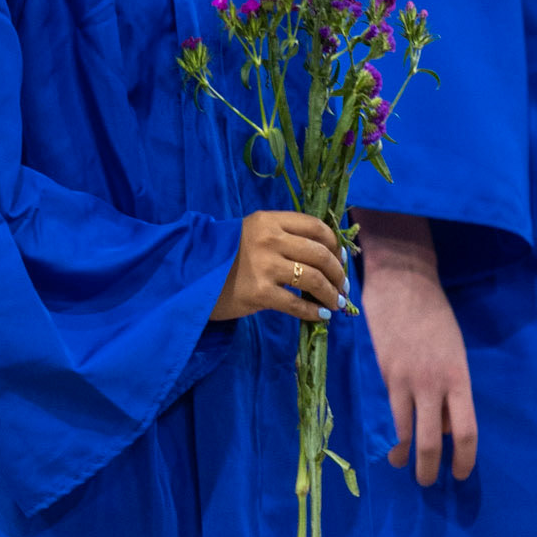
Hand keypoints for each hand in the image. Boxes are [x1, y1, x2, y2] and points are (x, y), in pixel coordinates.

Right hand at [212, 212, 345, 323]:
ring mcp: (264, 266)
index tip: (341, 259)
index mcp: (269, 220)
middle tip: (343, 287)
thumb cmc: (227, 256)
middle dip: (338, 273)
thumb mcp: (253, 234)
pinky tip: (321, 316)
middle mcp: (269, 239)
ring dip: (331, 294)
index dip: (335, 244)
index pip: (315, 226)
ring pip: (313, 279)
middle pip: (319, 254)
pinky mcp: (259, 293)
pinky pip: (296, 304)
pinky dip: (313, 312)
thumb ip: (283, 237)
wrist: (193, 277)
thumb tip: (327, 255)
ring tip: (337, 303)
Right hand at [357, 209, 476, 485]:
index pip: (466, 430)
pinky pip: (389, 412)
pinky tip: (389, 443)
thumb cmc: (434, 315)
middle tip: (429, 482)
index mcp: (459, 377)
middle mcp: (434, 384)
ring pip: (405, 431)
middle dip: (430, 468)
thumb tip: (444, 425)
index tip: (461, 474)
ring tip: (402, 467)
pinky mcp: (384, 374)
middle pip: (433, 440)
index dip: (464, 458)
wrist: (403, 283)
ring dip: (404, 456)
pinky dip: (390, 432)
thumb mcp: (454, 352)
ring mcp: (406, 380)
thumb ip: (452, 389)